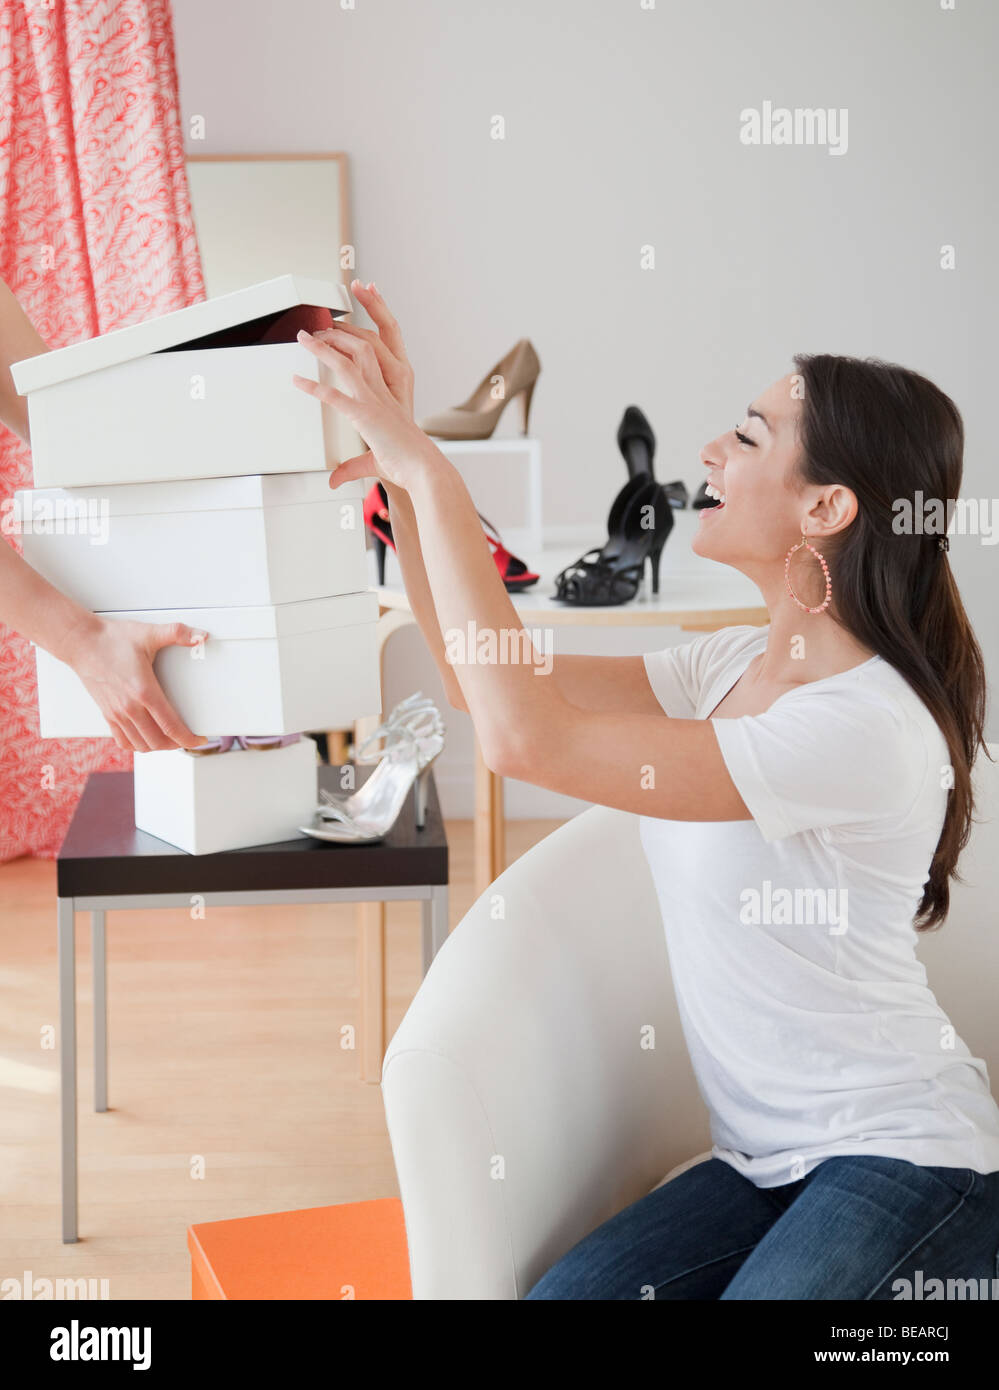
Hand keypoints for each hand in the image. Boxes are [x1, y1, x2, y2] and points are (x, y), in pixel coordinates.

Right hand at [59, 614, 207, 751]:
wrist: (81, 642)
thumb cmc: (112, 639)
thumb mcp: (149, 633)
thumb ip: (178, 633)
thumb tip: (201, 636)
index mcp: (144, 691)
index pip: (171, 726)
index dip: (188, 738)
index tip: (199, 739)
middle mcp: (129, 707)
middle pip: (157, 741)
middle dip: (176, 744)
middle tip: (187, 737)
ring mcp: (116, 713)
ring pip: (140, 744)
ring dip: (157, 746)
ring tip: (169, 739)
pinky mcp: (106, 713)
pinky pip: (122, 741)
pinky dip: (136, 745)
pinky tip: (145, 738)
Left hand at [292, 279, 438, 492]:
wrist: (423, 469)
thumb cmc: (407, 463)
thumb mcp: (375, 461)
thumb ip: (350, 468)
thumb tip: (332, 480)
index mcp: (390, 393)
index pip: (376, 352)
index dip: (361, 333)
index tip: (346, 323)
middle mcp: (383, 391)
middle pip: (362, 347)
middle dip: (340, 331)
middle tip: (319, 324)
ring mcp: (373, 401)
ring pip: (348, 362)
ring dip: (324, 347)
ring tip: (305, 338)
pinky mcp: (364, 416)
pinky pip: (334, 395)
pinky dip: (313, 386)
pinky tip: (297, 380)